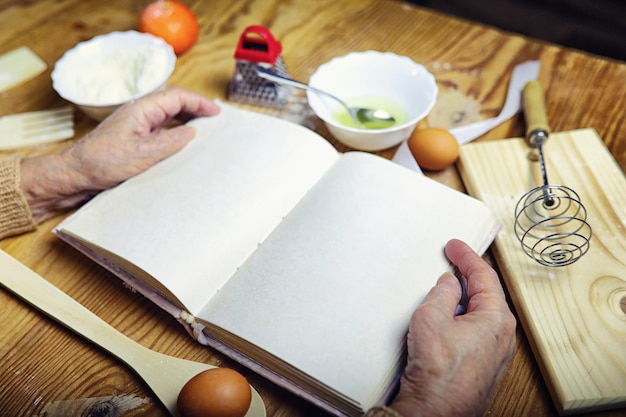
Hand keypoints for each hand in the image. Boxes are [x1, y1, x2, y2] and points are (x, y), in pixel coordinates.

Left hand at [20, 87, 219, 222]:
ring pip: (168, 115)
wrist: (75, 174)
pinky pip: (160, 129)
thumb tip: (191, 132)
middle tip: (215, 120)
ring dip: (187, 119)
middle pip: (173, 102)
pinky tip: (183, 144)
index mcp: (141, 109)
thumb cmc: (102, 162)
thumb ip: (170, 141)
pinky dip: (176, 132)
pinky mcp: (134, 138)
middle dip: (196, 108)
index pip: (176, 97)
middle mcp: (139, 113)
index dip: (199, 102)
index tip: (216, 112)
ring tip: (204, 130)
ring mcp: (136, 125)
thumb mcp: (143, 154)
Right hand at [389, 239, 515, 416]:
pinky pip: (476, 329)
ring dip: (464, 297)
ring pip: (480, 313)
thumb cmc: (438, 372)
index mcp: (496, 319)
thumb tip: (449, 284)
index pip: (484, 276)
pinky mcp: (483, 364)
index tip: (455, 245)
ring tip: (446, 286)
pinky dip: (462, 315)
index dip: (467, 256)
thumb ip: (442, 293)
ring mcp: (495, 352)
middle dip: (468, 275)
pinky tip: (448, 315)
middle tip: (453, 259)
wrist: (437, 410)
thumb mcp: (432, 317)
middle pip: (486, 293)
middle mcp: (502, 335)